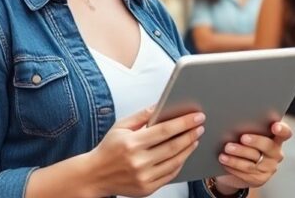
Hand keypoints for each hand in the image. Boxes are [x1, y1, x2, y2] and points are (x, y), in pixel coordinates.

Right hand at [87, 106, 205, 196]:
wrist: (94, 175)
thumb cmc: (108, 148)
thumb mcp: (121, 126)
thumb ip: (142, 115)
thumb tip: (161, 104)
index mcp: (132, 143)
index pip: (165, 130)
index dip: (184, 122)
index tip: (197, 116)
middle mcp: (138, 161)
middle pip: (173, 147)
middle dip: (190, 134)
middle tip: (200, 126)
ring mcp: (143, 177)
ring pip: (175, 162)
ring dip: (188, 149)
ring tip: (195, 138)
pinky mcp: (146, 189)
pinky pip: (170, 175)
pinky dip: (180, 163)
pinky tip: (184, 154)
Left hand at [213, 120, 292, 190]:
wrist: (236, 168)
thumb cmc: (243, 144)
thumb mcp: (248, 133)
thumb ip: (248, 127)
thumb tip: (235, 121)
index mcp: (276, 138)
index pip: (285, 133)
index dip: (282, 129)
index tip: (274, 126)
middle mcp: (275, 153)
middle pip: (268, 146)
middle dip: (255, 141)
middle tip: (242, 137)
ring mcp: (269, 168)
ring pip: (253, 162)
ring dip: (238, 156)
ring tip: (226, 150)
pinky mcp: (259, 179)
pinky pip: (246, 173)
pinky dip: (233, 166)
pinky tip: (224, 161)